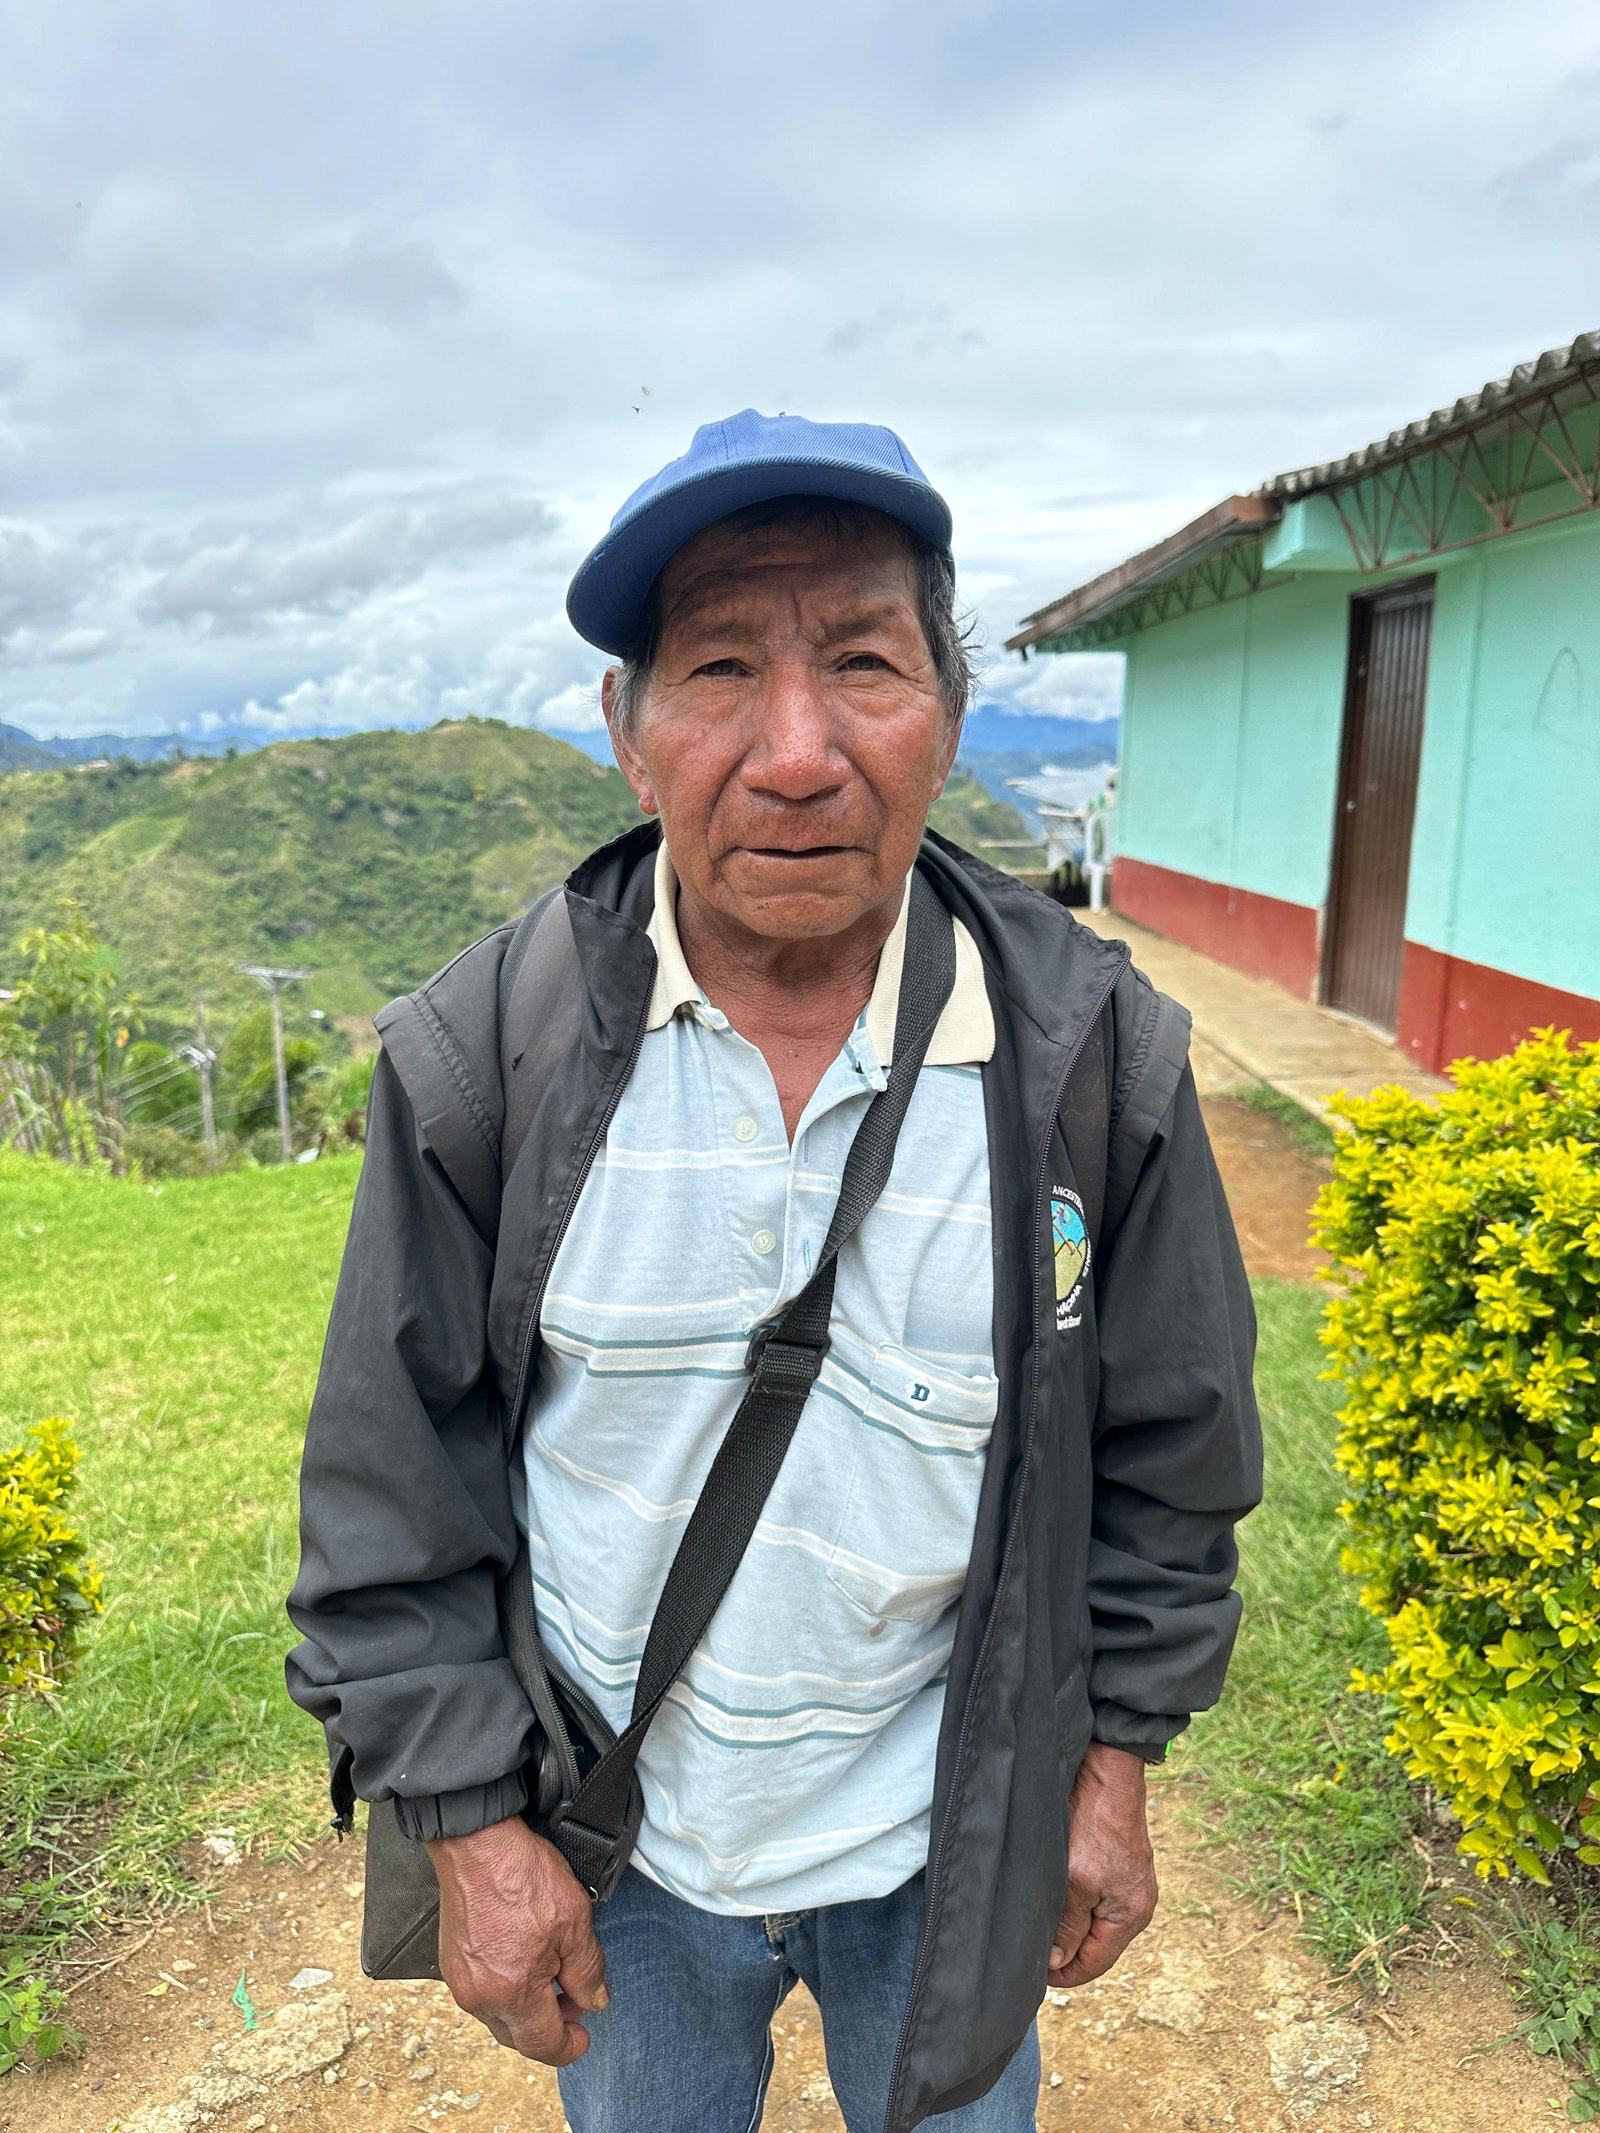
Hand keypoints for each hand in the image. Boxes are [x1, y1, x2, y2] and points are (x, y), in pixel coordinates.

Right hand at [426, 1816, 608, 2064]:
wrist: (477, 1844)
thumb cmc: (522, 1876)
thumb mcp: (575, 1921)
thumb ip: (588, 1971)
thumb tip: (594, 2002)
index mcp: (512, 1993)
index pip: (543, 2045)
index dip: (569, 2047)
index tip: (584, 2038)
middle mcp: (480, 1996)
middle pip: (518, 2037)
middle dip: (549, 2028)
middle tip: (574, 2002)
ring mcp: (461, 1981)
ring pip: (499, 2016)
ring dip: (527, 2009)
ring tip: (553, 1977)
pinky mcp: (451, 1962)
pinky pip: (483, 1993)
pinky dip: (507, 1990)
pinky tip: (524, 1964)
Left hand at [1048, 1742, 1158, 1990]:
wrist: (1106, 1770)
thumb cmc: (1095, 1825)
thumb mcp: (1075, 1884)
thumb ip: (1067, 1927)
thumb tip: (1057, 1963)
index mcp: (1131, 1916)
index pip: (1095, 1963)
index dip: (1064, 1974)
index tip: (1034, 1976)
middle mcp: (1136, 1903)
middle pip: (1095, 1944)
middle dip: (1065, 1950)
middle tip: (1030, 1950)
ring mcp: (1128, 1882)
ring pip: (1092, 1920)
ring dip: (1068, 1925)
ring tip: (1038, 1924)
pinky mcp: (1118, 1862)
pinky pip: (1094, 1896)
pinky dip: (1074, 1902)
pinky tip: (1054, 1895)